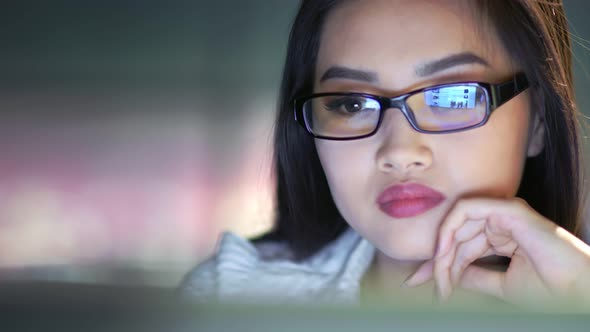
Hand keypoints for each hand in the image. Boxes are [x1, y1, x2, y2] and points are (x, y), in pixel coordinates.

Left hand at [404, 197, 589, 309]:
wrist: (576, 293)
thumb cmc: (549, 290)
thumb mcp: (498, 284)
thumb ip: (471, 275)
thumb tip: (444, 276)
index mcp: (501, 235)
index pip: (460, 244)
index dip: (438, 262)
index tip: (419, 281)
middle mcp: (501, 221)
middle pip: (456, 235)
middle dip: (439, 262)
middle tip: (436, 288)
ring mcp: (505, 212)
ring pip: (456, 224)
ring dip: (444, 253)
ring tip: (443, 281)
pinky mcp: (508, 209)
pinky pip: (465, 210)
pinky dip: (450, 230)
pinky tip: (445, 254)